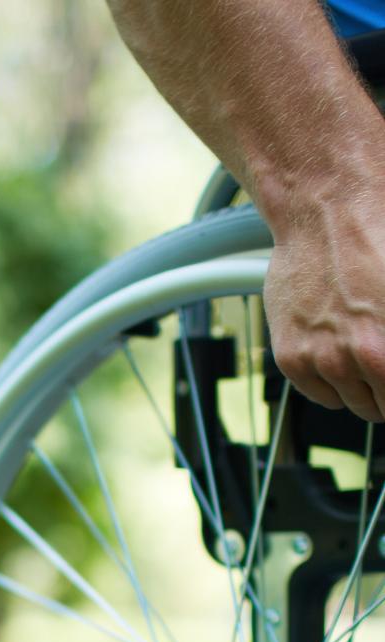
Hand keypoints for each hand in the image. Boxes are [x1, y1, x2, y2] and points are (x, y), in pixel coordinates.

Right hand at [263, 193, 384, 423]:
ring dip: (360, 386)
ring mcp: (323, 360)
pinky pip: (318, 395)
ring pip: (351, 404)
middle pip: (381, 407)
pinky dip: (329, 382)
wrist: (328, 209)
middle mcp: (359, 357)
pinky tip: (335, 350)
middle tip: (383, 362)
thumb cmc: (378, 237)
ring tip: (360, 350)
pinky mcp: (292, 357)